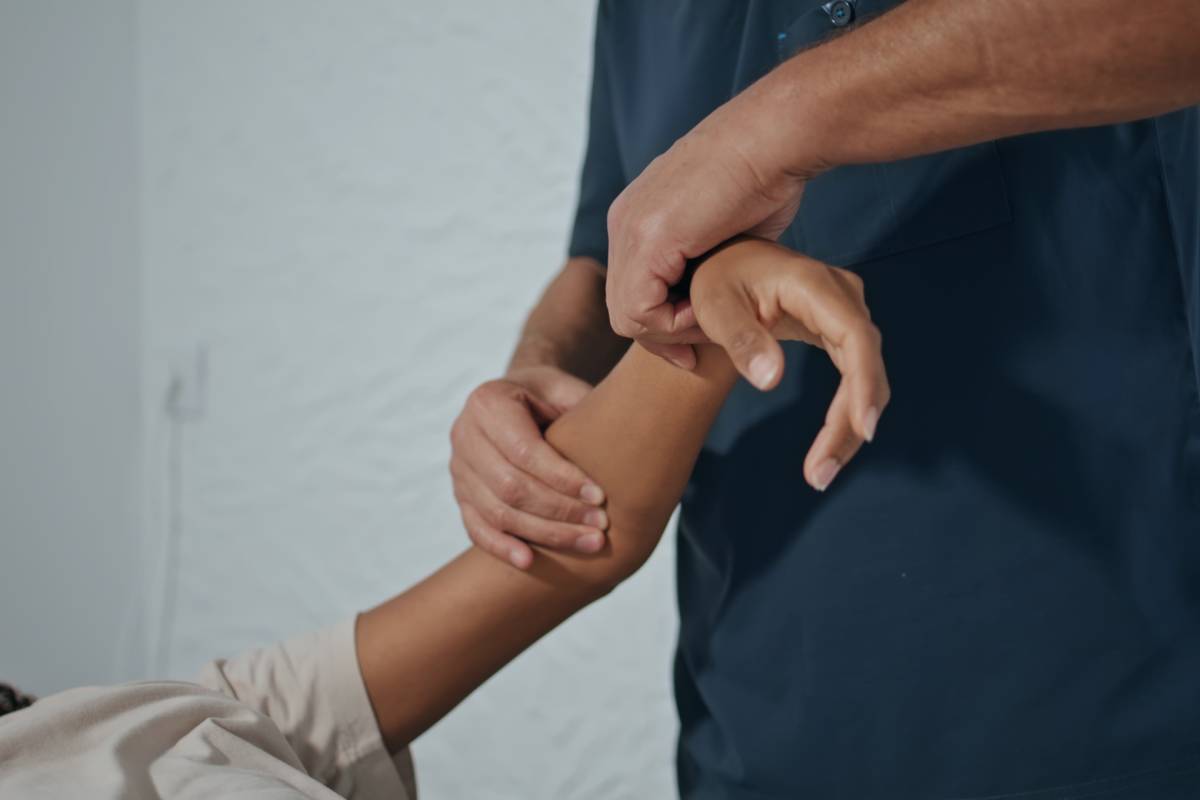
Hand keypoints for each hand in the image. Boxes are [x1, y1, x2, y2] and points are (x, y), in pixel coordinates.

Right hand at [450, 366, 608, 567]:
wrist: (517, 399)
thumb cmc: (550, 396)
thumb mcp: (565, 389)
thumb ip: (583, 408)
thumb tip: (619, 437)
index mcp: (488, 401)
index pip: (523, 450)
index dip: (562, 478)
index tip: (600, 496)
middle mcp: (464, 434)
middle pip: (509, 486)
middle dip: (559, 511)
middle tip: (600, 525)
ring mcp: (458, 469)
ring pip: (497, 513)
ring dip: (544, 534)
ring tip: (588, 543)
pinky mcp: (461, 496)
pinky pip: (477, 528)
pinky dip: (502, 548)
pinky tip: (530, 562)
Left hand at [605, 85, 809, 368]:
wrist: (778, 136)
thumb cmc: (767, 175)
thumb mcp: (724, 228)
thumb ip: (706, 260)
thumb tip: (712, 292)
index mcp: (636, 216)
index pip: (628, 293)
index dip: (662, 327)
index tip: (699, 340)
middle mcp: (623, 221)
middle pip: (621, 308)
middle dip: (663, 338)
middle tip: (703, 346)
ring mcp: (630, 227)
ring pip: (627, 316)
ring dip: (673, 332)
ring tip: (714, 322)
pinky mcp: (648, 238)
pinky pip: (641, 311)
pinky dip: (674, 323)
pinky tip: (710, 309)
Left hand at [690, 238, 889, 490]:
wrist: (721, 260)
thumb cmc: (715, 279)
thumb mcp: (715, 306)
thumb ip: (741, 340)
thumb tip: (771, 380)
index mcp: (813, 284)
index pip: (856, 337)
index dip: (864, 384)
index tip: (864, 429)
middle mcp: (840, 295)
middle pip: (865, 364)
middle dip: (850, 422)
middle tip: (820, 474)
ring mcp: (844, 311)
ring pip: (865, 376)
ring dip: (849, 425)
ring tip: (820, 472)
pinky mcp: (839, 328)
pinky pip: (854, 374)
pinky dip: (845, 412)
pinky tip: (828, 446)